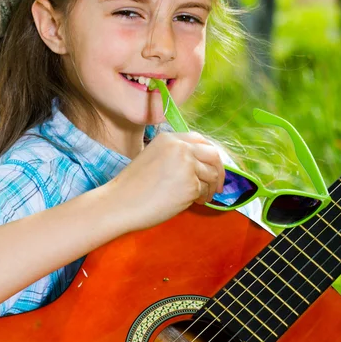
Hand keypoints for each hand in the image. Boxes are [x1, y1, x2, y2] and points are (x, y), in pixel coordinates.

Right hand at [107, 132, 225, 231]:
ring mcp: (187, 165)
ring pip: (212, 174)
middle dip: (219, 171)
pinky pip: (204, 190)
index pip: (201, 140)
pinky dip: (201, 198)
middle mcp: (180, 147)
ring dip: (210, 188)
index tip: (212, 166)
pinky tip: (191, 203)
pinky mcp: (190, 184)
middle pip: (213, 154)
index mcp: (170, 138)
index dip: (210, 155)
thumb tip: (203, 164)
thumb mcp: (154, 157)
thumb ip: (176, 155)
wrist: (121, 202)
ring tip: (200, 197)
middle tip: (217, 185)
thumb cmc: (134, 186)